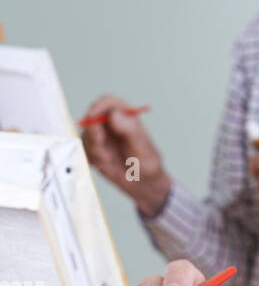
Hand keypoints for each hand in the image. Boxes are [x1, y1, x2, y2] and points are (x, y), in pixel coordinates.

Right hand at [81, 94, 170, 215]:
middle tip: (100, 144)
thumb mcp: (142, 147)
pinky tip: (106, 164)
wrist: (143, 184)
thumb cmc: (147, 164)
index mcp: (125, 116)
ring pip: (86, 134)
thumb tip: (113, 114)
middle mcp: (110, 123)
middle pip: (91, 116)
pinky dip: (92, 157)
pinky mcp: (94, 149)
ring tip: (109, 159)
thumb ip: (129, 129)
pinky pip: (84, 150)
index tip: (93, 116)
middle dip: (93, 131)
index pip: (108, 102)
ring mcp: (101, 136)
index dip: (99, 106)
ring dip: (94, 148)